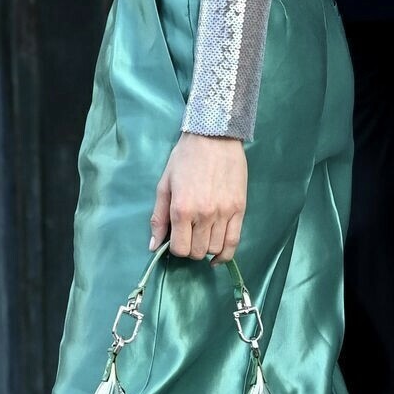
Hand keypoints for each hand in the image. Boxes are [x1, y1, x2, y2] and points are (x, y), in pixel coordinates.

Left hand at [149, 132, 246, 264]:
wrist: (214, 137)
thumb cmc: (185, 158)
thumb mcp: (164, 185)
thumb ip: (158, 217)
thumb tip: (153, 246)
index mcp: (182, 209)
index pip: (179, 249)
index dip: (175, 248)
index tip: (176, 239)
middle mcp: (203, 215)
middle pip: (197, 252)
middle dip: (190, 249)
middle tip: (189, 236)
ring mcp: (224, 214)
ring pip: (215, 249)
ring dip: (206, 248)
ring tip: (203, 236)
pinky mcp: (239, 210)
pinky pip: (234, 242)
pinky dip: (225, 254)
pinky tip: (217, 256)